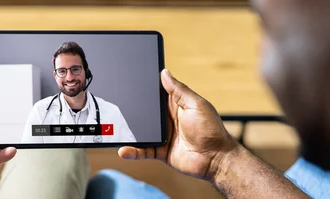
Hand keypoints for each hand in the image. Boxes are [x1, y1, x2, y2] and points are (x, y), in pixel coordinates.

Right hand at [118, 69, 239, 180]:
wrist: (215, 159)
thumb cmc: (211, 130)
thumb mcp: (195, 104)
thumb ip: (179, 90)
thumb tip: (164, 72)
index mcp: (174, 105)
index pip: (155, 94)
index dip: (143, 88)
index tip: (129, 80)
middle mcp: (166, 120)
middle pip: (144, 113)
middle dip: (131, 110)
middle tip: (115, 105)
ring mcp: (161, 136)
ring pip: (139, 132)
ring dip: (128, 131)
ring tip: (114, 129)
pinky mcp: (159, 151)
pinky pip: (142, 151)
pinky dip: (132, 151)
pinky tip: (123, 150)